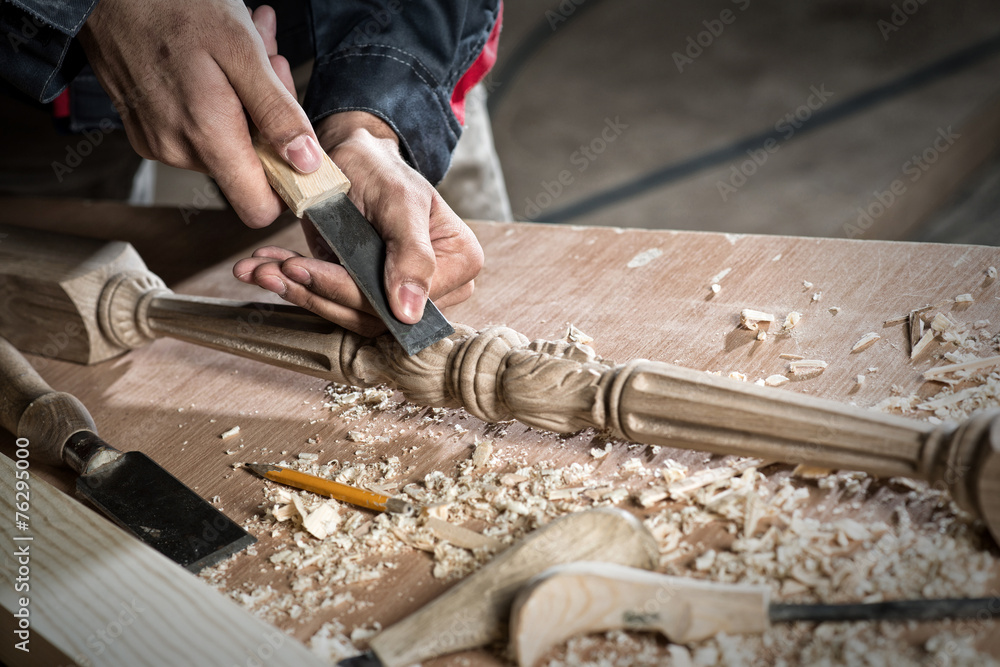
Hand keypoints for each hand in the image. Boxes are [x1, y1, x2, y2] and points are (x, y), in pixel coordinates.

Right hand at [79, 1, 322, 227]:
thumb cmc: (173, 6)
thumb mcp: (243, 52)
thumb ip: (277, 113)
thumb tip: (307, 163)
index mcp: (207, 137)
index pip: (258, 208)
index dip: (286, 186)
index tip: (297, 150)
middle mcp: (179, 151)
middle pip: (249, 166)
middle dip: (268, 118)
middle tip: (268, 64)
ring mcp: (159, 142)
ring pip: (226, 142)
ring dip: (246, 100)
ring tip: (240, 52)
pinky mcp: (147, 130)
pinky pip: (198, 130)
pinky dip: (218, 99)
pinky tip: (215, 62)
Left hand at [233, 111, 483, 336]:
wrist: (355, 157)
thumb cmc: (383, 168)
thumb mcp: (400, 201)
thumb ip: (412, 256)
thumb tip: (410, 313)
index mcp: (459, 264)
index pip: (401, 300)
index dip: (349, 289)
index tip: (303, 269)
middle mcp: (435, 288)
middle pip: (373, 314)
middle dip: (315, 290)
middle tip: (272, 269)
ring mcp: (399, 295)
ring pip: (346, 313)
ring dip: (298, 291)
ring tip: (261, 269)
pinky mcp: (366, 294)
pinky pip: (332, 303)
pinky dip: (295, 286)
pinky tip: (266, 270)